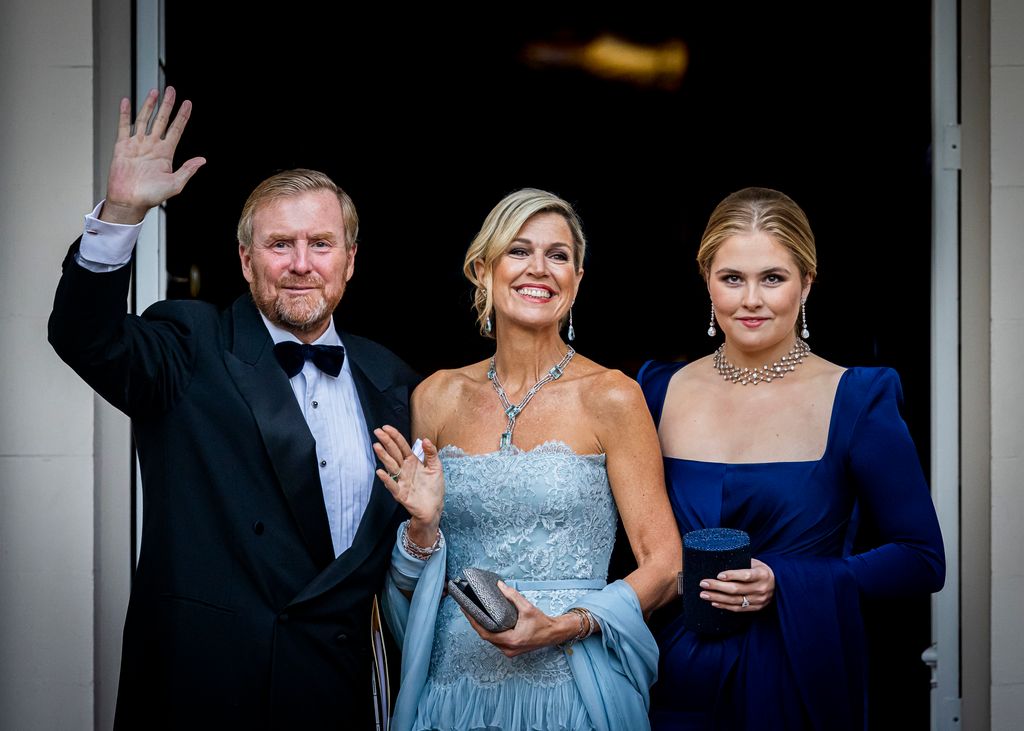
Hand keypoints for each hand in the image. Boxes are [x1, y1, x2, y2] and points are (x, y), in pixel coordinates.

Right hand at [102, 87, 205, 223]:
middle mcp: (152, 146)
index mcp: (166, 153)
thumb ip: (188, 170)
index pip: (176, 129)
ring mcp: (137, 144)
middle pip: (161, 120)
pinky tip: (126, 101)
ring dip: (149, 105)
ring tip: (154, 91)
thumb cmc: (152, 196)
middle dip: (167, 105)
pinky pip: (123, 126)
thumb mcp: (175, 183)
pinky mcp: (122, 146)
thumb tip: (202, 160)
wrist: (130, 201)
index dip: (182, 116)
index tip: (188, 103)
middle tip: (172, 90)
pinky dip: (124, 113)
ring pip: (144, 119)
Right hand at [373, 425, 443, 541]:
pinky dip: (386, 479)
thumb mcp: (436, 467)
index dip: (394, 437)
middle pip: (394, 453)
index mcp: (412, 462)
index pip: (401, 446)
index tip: (386, 427)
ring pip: (391, 466)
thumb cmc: (434, 487)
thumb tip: (425, 439)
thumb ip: (431, 453)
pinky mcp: (400, 494)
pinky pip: (392, 485)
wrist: (434, 508)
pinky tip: (380, 472)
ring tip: (376, 446)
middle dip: (386, 442)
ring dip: (383, 457)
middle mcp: (404, 469)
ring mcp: (401, 481)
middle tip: (377, 431)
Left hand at [461, 582, 576, 657]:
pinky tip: (485, 622)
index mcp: (511, 641)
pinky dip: (489, 631)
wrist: (553, 633)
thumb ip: (513, 596)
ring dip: (481, 628)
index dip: (473, 622)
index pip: (485, 633)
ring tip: (473, 614)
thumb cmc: (542, 623)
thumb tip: (500, 586)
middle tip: (466, 609)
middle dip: (475, 623)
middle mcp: (509, 649)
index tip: (466, 611)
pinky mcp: (511, 649)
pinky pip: (496, 641)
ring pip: (490, 640)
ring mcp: (509, 651)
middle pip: (485, 636)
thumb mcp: (527, 608)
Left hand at [699, 558, 774, 612]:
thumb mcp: (756, 563)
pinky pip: (738, 609)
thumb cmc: (761, 570)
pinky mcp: (755, 608)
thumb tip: (718, 558)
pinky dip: (724, 606)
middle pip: (736, 589)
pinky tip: (713, 602)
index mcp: (762, 574)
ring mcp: (759, 600)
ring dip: (717, 598)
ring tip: (703, 594)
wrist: (779, 585)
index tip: (718, 575)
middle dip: (717, 587)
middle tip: (703, 583)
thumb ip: (741, 563)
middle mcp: (761, 588)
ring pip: (735, 601)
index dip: (732, 575)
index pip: (746, 575)